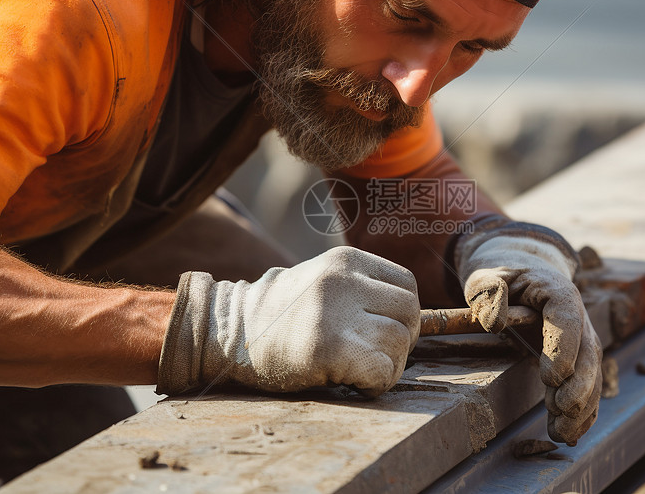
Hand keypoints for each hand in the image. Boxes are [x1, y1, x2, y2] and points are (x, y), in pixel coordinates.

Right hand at [157, 246, 419, 396]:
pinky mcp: (327, 348)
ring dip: (387, 364)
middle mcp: (343, 280)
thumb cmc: (282, 315)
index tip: (380, 331)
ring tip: (356, 367)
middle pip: (410, 312)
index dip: (402, 314)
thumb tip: (415, 316)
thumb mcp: (324, 282)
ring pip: (399, 342)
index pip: (407, 285)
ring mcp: (334, 313)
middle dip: (401, 339)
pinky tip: (353, 382)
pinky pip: (383, 370)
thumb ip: (364, 289)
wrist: (229, 334)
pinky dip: (376, 383)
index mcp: (345, 260)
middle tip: (372, 353)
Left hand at [454, 216, 601, 444]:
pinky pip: (587, 388)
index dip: (564, 349)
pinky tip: (569, 435)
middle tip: (560, 409)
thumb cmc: (502, 278)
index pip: (568, 321)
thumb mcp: (487, 278)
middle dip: (579, 385)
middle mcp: (579, 318)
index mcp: (558, 293)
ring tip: (562, 434)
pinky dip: (581, 413)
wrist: (523, 279)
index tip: (550, 377)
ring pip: (592, 375)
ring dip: (581, 407)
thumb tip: (493, 321)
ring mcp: (583, 341)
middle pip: (589, 353)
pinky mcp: (579, 361)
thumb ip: (488, 293)